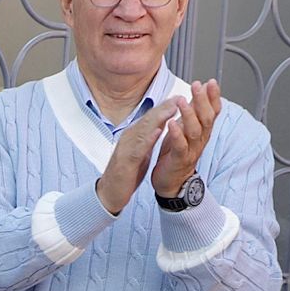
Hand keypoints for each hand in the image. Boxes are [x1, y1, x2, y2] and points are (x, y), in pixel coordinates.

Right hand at [94, 95, 188, 214]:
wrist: (109, 193)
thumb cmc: (125, 174)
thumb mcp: (139, 153)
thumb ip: (146, 140)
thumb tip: (157, 127)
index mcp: (133, 136)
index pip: (151, 118)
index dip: (165, 107)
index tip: (179, 98)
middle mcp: (128, 138)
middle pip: (148, 119)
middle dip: (164, 107)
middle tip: (180, 97)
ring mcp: (126, 149)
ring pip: (143, 129)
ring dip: (158, 118)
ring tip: (172, 108)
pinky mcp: (125, 162)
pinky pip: (138, 149)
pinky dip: (148, 139)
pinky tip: (158, 132)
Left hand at [149, 79, 221, 197]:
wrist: (172, 181)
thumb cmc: (178, 152)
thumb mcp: (188, 128)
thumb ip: (194, 110)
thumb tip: (201, 89)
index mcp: (203, 130)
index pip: (213, 111)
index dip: (214, 97)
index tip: (211, 82)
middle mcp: (201, 139)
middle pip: (206, 118)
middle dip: (202, 101)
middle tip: (197, 86)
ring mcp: (191, 150)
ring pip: (195, 131)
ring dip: (189, 114)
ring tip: (181, 101)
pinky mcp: (180, 159)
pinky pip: (180, 146)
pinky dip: (177, 134)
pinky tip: (171, 123)